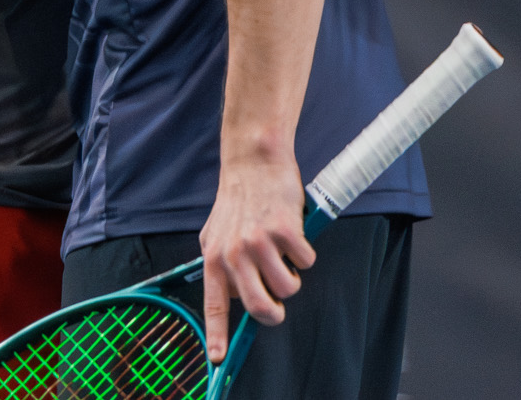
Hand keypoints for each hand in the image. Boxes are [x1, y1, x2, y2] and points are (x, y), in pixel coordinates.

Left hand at [198, 149, 314, 361]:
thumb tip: (231, 297)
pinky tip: (293, 232)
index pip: (214, 305)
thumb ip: (223, 264)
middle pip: (260, 307)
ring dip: (292, 275)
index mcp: (214, 257)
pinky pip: (306, 261)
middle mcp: (234, 253)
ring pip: (289, 288)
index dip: (217, 334)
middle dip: (274, 313)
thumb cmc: (238, 199)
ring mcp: (259, 242)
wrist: (253, 162)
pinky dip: (306, 252)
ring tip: (283, 253)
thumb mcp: (218, 233)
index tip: (218, 358)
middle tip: (278, 305)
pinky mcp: (285, 231)